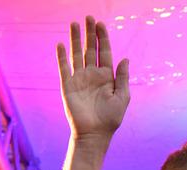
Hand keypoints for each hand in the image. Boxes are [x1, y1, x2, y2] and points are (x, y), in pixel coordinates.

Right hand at [56, 17, 129, 142]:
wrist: (94, 134)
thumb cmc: (111, 119)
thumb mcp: (122, 97)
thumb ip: (122, 77)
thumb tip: (125, 58)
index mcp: (106, 77)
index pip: (104, 52)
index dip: (102, 38)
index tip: (100, 24)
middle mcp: (92, 75)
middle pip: (90, 49)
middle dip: (89, 34)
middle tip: (89, 18)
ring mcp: (79, 79)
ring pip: (77, 55)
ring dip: (75, 40)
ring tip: (74, 24)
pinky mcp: (68, 86)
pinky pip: (64, 68)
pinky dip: (62, 57)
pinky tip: (61, 44)